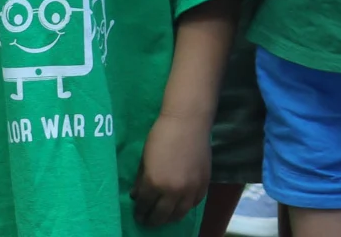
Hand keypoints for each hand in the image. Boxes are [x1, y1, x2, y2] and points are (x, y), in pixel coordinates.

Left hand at [131, 112, 209, 226]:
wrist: (188, 121)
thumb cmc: (162, 135)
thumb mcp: (144, 159)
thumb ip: (140, 180)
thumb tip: (137, 195)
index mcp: (154, 183)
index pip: (144, 206)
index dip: (139, 211)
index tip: (138, 213)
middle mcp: (172, 190)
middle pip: (160, 215)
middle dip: (151, 220)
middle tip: (148, 219)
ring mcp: (190, 188)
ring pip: (179, 214)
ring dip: (169, 218)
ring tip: (164, 216)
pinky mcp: (204, 183)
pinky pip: (194, 204)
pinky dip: (186, 207)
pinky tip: (180, 204)